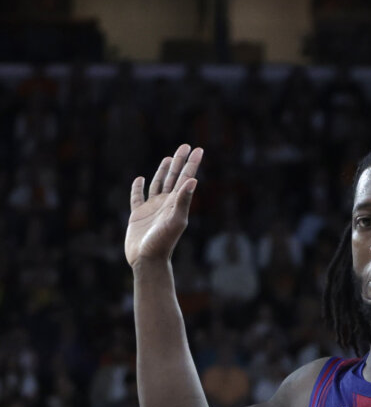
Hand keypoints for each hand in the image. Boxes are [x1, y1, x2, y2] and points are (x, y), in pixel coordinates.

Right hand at [126, 144, 202, 266]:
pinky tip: (139, 179)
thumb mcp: (176, 221)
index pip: (186, 178)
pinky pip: (137, 197)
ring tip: (168, 158)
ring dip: (163, 171)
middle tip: (185, 146)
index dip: (191, 163)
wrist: (148, 260)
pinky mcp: (138, 215)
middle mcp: (166, 204)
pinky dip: (137, 188)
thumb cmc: (163, 243)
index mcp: (176, 203)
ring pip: (157, 184)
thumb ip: (184, 200)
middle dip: (179, 161)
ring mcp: (152, 209)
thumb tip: (193, 180)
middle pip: (173, 177)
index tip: (198, 149)